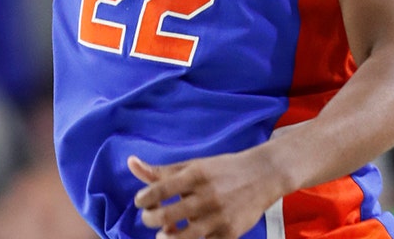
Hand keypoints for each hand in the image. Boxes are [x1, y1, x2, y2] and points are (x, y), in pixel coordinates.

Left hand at [129, 150, 288, 238]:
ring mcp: (219, 217)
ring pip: (183, 238)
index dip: (143, 200)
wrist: (263, 175)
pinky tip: (186, 237)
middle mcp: (206, 196)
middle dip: (150, 220)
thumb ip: (161, 171)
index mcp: (195, 175)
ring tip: (164, 234)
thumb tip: (130, 163)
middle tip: (150, 218)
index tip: (141, 202)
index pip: (159, 190)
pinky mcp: (230, 233)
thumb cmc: (222, 170)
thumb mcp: (193, 165)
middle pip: (166, 215)